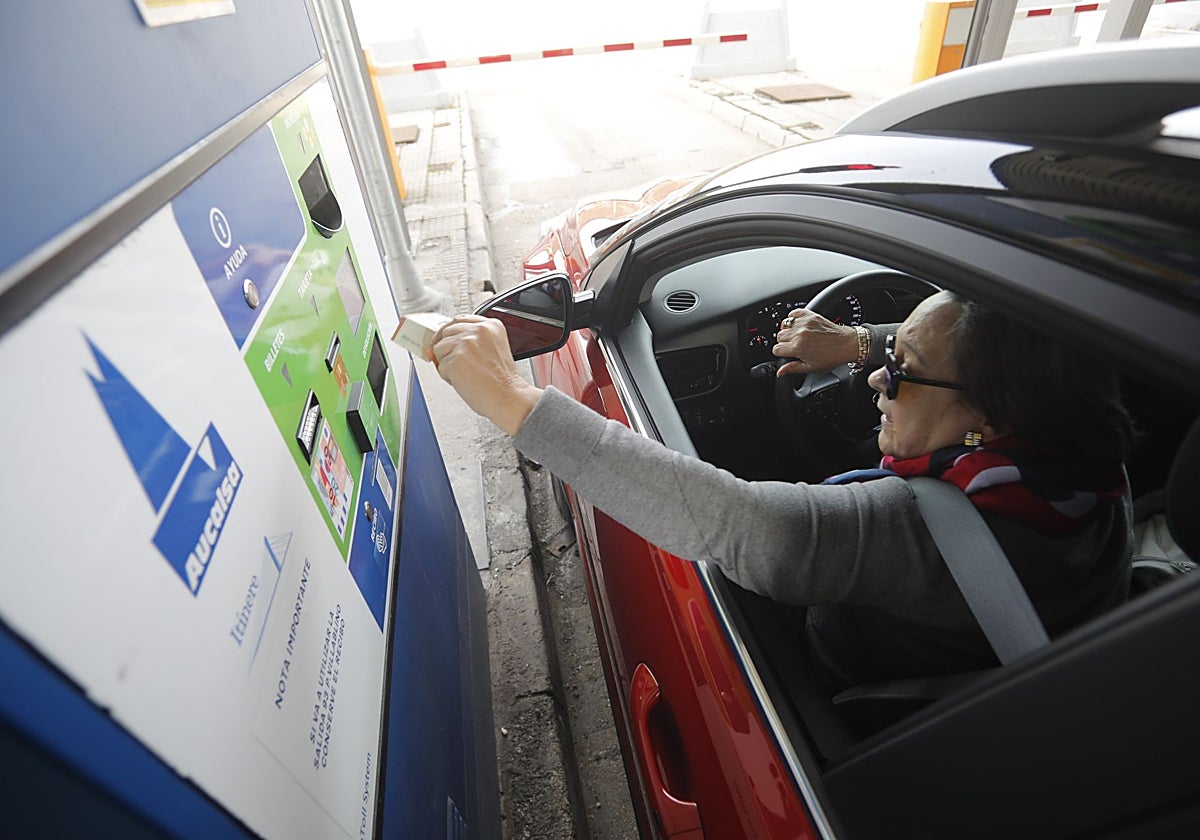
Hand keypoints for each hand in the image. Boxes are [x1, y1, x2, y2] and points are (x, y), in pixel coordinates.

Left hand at [429, 315, 543, 435]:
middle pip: (445, 332)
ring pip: (439, 349)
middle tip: (457, 363)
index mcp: (491, 326)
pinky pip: (440, 366)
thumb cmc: (502, 381)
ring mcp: (466, 343)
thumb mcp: (491, 350)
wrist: (508, 397)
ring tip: (466, 374)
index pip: (459, 320)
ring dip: (446, 364)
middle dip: (446, 349)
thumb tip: (436, 346)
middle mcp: (478, 330)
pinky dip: (448, 377)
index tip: (447, 340)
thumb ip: (469, 341)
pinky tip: (464, 381)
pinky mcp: (456, 359)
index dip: (450, 332)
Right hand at [771, 309, 858, 376]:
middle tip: (795, 346)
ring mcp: (804, 323)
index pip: (776, 349)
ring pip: (784, 325)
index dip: (781, 353)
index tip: (787, 353)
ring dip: (788, 330)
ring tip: (796, 336)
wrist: (847, 344)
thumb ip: (792, 368)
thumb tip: (779, 372)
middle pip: (779, 337)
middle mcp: (799, 334)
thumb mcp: (811, 367)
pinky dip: (793, 318)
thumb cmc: (832, 356)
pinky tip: (798, 325)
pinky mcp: (810, 315)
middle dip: (784, 342)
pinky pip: (793, 313)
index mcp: (798, 348)